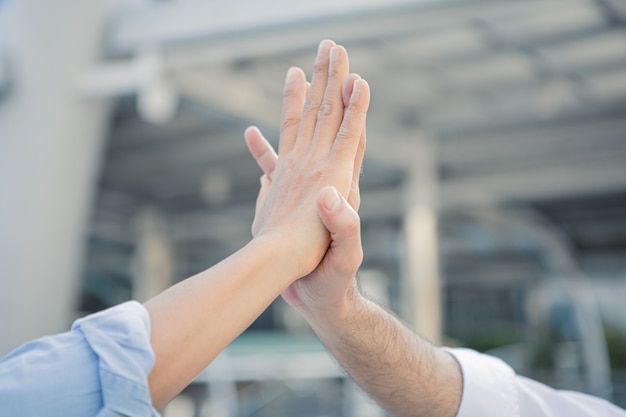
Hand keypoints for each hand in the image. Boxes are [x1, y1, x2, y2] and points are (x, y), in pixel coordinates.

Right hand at [246, 40, 368, 279]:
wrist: (317, 296)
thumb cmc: (335, 280)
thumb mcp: (345, 256)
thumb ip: (344, 227)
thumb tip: (334, 197)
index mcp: (340, 183)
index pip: (349, 133)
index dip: (354, 102)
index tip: (353, 70)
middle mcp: (324, 177)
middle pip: (328, 120)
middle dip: (330, 83)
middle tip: (330, 47)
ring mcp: (303, 185)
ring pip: (301, 133)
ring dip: (300, 102)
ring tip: (296, 72)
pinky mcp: (283, 199)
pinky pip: (271, 165)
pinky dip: (263, 148)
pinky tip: (251, 132)